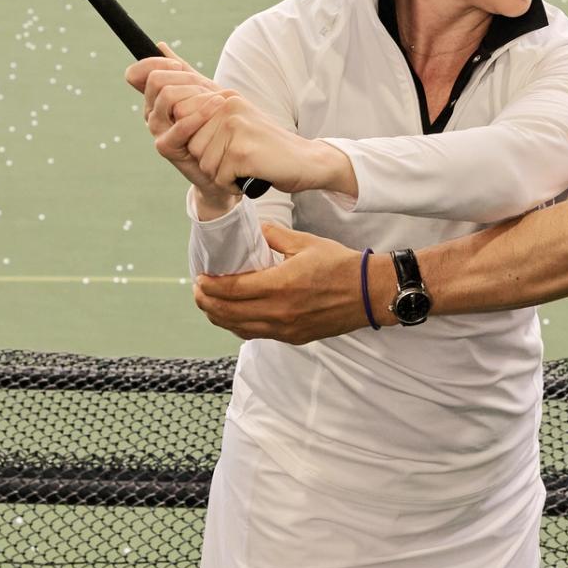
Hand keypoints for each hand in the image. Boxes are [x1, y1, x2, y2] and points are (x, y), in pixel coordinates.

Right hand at [129, 54, 238, 217]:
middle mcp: (150, 113)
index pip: (138, 73)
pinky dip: (202, 112)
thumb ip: (182, 71)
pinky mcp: (166, 147)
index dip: (154, 63)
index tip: (178, 66)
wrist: (224, 161)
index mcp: (154, 99)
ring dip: (194, 92)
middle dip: (183, 77)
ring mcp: (156, 130)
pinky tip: (218, 104)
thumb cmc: (212, 124)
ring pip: (166, 96)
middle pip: (155, 80)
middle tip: (203, 85)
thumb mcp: (199, 92)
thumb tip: (161, 46)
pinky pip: (180, 123)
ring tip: (216, 97)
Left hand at [194, 223, 374, 345]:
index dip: (209, 286)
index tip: (199, 278)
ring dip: (218, 317)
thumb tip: (253, 229)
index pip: (231, 290)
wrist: (369, 293)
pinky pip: (256, 334)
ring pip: (238, 328)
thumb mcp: (305, 242)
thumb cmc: (340, 265)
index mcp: (280, 285)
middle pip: (228, 312)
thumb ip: (273, 235)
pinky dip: (238, 326)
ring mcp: (285, 328)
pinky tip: (233, 317)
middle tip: (198, 291)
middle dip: (206, 302)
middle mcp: (279, 311)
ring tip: (209, 304)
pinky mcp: (292, 337)